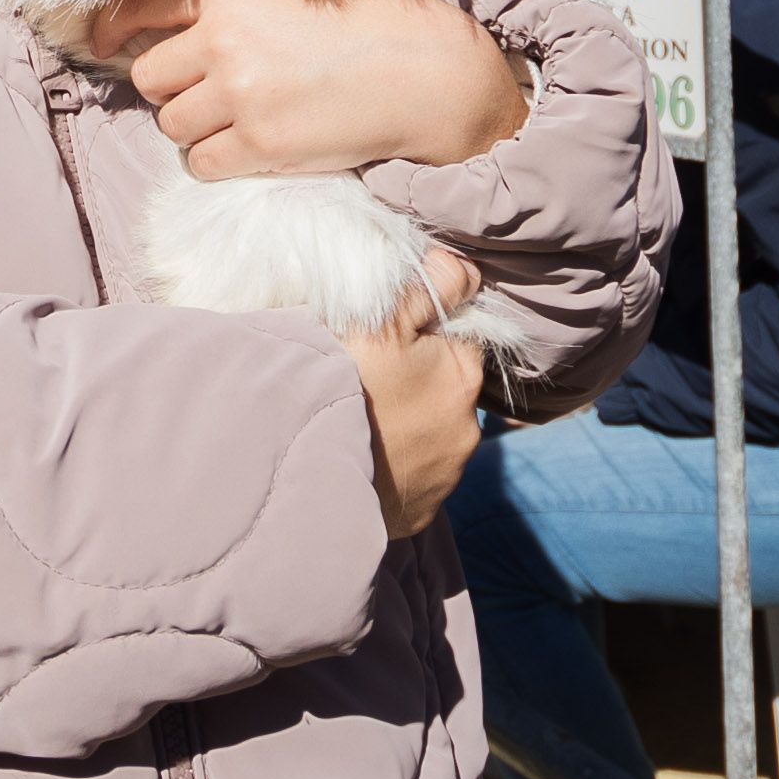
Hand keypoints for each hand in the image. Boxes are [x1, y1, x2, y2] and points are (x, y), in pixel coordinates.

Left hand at [90, 0, 529, 179]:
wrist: (431, 75)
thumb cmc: (386, 8)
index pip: (142, 7)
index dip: (112, 27)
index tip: (102, 41)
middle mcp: (225, 42)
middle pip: (149, 75)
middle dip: (167, 81)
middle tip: (198, 82)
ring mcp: (241, 98)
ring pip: (171, 122)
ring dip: (191, 122)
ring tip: (227, 113)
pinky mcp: (261, 147)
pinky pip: (200, 162)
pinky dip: (213, 158)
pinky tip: (242, 144)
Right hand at [343, 249, 488, 538]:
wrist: (312, 474)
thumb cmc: (344, 385)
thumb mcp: (382, 320)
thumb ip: (429, 287)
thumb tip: (466, 268)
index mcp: (461, 374)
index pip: (457, 336)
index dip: (423, 330)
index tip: (388, 336)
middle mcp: (466, 427)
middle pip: (445, 387)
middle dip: (417, 380)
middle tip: (368, 379)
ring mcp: (445, 475)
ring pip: (430, 434)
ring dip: (406, 426)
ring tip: (360, 420)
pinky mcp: (420, 511)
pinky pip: (412, 479)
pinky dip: (394, 466)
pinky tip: (362, 455)